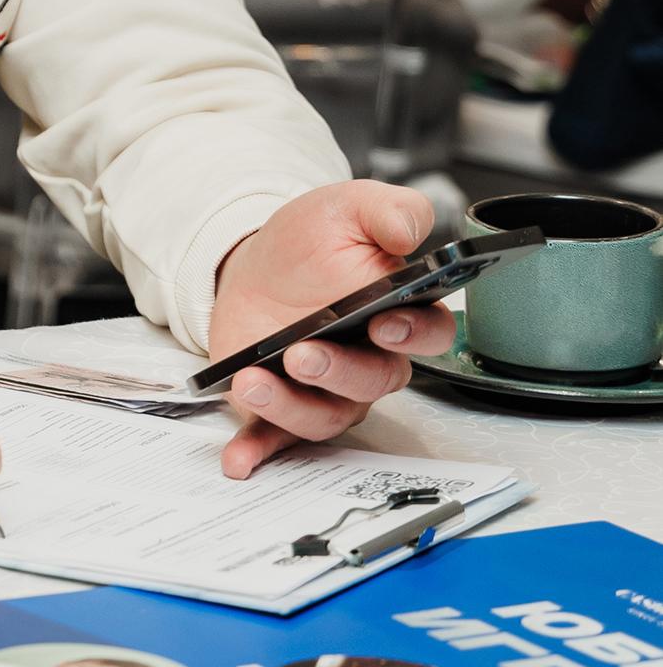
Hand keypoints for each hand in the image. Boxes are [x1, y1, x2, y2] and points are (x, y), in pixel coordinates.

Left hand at [207, 180, 454, 479]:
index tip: (384, 322)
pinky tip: (238, 458)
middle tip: (303, 352)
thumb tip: (407, 230)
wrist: (254, 264)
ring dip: (290, 406)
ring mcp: (327, 390)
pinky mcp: (283, 406)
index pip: (429, 332)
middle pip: (374, 382)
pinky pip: (277, 438)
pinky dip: (258, 450)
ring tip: (253, 380)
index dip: (414, 333)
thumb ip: (389, 211)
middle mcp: (369, 360)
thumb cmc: (311, 244)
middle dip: (341, 371)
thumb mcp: (348, 208)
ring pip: (326, 415)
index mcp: (398, 311)